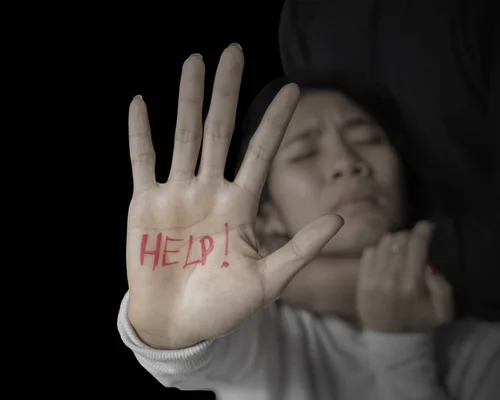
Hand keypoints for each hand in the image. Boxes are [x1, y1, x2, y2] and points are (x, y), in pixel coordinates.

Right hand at [125, 45, 343, 349]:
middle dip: (228, 91)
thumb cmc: (225, 306)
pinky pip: (142, 162)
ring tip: (194, 61)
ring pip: (184, 136)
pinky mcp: (146, 204)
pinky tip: (140, 103)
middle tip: (234, 50)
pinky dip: (139, 135)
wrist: (180, 326)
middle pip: (221, 130)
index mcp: (241, 205)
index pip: (260, 151)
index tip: (293, 88)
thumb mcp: (270, 279)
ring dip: (187, 99)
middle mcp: (211, 191)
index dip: (276, 120)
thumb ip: (302, 248)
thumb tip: (342, 221)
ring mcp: (178, 194)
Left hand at [356, 221, 453, 332]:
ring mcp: (373, 278)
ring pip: (385, 243)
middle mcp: (390, 278)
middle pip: (400, 240)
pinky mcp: (362, 280)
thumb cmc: (419, 321)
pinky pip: (370, 251)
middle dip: (411, 235)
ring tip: (402, 248)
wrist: (389, 338)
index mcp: (411, 285)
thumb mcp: (443, 312)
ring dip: (396, 240)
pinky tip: (388, 258)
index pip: (416, 245)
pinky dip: (380, 250)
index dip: (423, 230)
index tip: (428, 226)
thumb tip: (430, 266)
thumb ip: (443, 289)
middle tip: (416, 241)